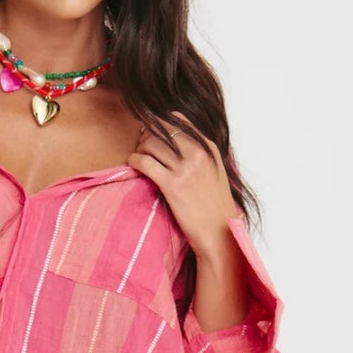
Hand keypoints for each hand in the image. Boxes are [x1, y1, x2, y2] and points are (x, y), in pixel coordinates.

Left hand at [126, 114, 237, 255]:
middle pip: (162, 129)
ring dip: (140, 148)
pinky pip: (144, 162)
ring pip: (151, 143)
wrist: (219, 231)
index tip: (153, 133)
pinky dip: (134, 160)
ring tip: (139, 158)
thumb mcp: (214, 170)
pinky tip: (133, 165)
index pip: (178, 120)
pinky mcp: (172, 185)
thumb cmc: (215, 205)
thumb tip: (176, 139)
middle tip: (142, 146)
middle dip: (147, 135)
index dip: (160, 123)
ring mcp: (185, 169)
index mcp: (208, 147)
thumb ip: (199, 152)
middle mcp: (198, 154)